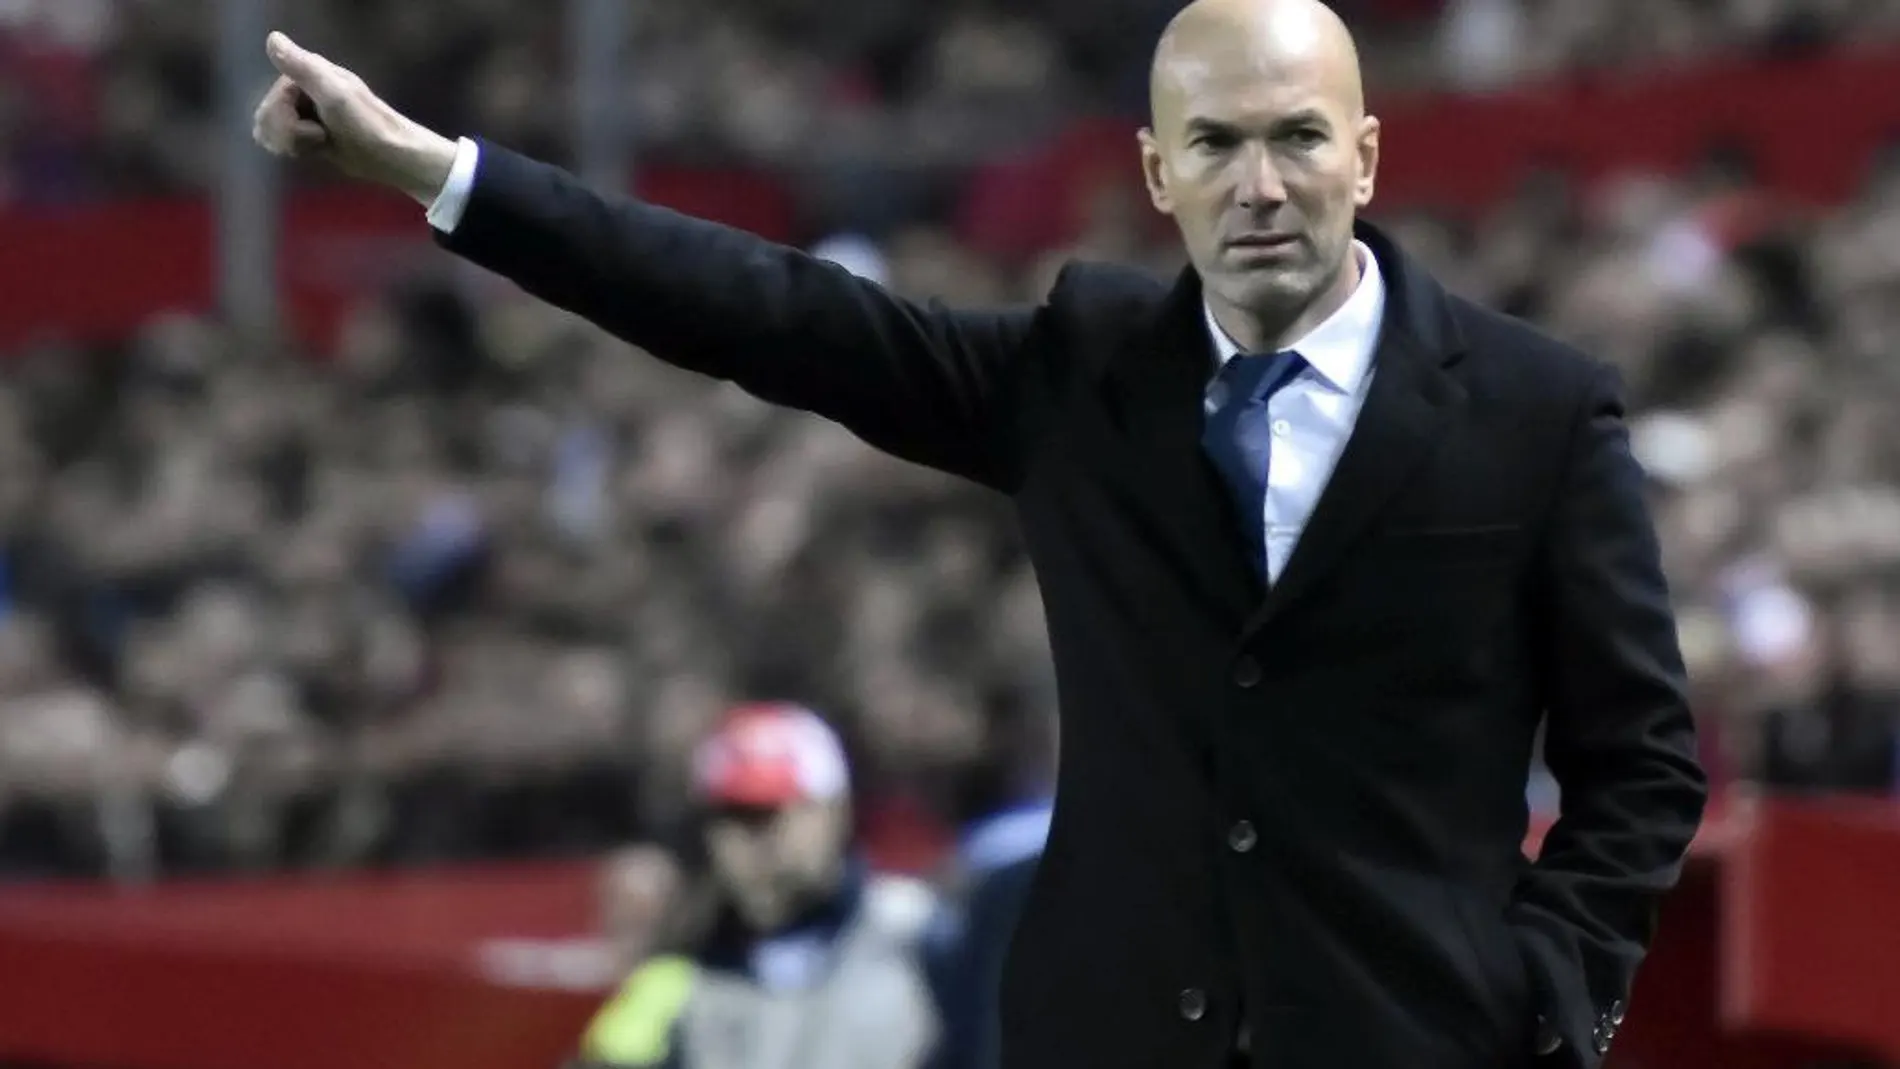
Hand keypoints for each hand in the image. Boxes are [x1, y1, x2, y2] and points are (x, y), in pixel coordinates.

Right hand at [251, 31, 456, 206]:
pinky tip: (316, 150)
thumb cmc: (367, 124)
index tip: (313, 126)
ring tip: (320, 144)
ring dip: (291, 142)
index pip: (271, 98)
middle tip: (320, 137)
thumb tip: (273, 39)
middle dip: (288, 133)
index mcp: (308, 73)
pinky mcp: (309, 132)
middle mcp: (303, 89)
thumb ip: (303, 68)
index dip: (285, 118)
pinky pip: (281, 141)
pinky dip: (294, 149)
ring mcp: (305, 111)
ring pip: (270, 129)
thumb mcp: (334, 94)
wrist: (392, 156)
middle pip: (266, 115)